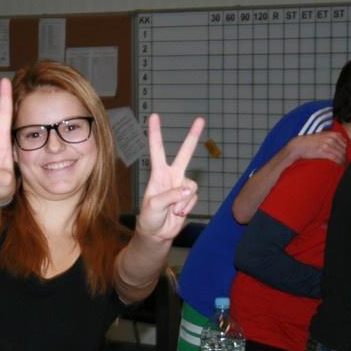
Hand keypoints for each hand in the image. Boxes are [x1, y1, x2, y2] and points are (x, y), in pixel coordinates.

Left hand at [137, 113, 204, 240]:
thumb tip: (188, 189)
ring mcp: (181, 186)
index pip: (157, 149)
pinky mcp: (189, 197)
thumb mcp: (154, 206)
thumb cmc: (149, 218)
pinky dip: (187, 207)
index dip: (155, 133)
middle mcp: (171, 176)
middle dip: (193, 136)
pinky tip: (178, 213)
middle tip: (201, 119)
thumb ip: (170, 196)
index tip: (154, 116)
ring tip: (173, 210)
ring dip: (184, 200)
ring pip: (192, 185)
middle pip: (185, 153)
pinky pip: (194, 198)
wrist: (157, 234)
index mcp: (158, 174)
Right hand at [288, 131, 345, 164]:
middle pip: (343, 149)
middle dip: (345, 156)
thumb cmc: (310, 141)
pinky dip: (339, 162)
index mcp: (331, 135)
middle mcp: (330, 139)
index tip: (345, 154)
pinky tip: (340, 164)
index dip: (346, 150)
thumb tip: (343, 140)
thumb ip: (333, 136)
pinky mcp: (322, 152)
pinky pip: (335, 158)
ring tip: (342, 163)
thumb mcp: (322, 134)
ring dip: (343, 160)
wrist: (299, 145)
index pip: (344, 143)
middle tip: (344, 161)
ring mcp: (326, 146)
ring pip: (341, 154)